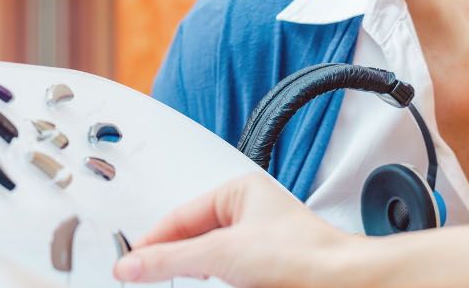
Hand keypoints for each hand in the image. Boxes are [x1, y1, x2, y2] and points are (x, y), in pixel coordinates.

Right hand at [114, 173, 360, 286]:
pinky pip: (225, 272)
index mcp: (239, 191)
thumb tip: (131, 264)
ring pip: (207, 257)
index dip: (151, 242)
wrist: (340, 282)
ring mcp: (258, 242)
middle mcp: (249, 212)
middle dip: (170, 256)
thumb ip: (171, 260)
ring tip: (168, 278)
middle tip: (142, 274)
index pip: (180, 216)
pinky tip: (204, 283)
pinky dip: (210, 280)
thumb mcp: (221, 254)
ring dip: (191, 270)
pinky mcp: (265, 269)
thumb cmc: (301, 255)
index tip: (128, 264)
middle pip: (190, 237)